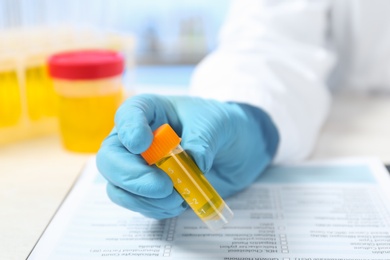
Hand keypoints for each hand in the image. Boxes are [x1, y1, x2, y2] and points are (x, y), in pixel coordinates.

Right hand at [96, 94, 278, 218]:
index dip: (129, 130)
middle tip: (162, 186)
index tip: (143, 144)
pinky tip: (179, 203)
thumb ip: (202, 140)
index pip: (127, 115)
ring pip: (119, 187)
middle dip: (131, 176)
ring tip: (177, 198)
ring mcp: (141, 167)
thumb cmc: (222, 125)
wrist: (238, 148)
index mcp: (151, 112)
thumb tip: (192, 164)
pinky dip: (156, 209)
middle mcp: (138, 140)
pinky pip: (138, 204)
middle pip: (111, 159)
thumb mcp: (216, 123)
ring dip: (145, 199)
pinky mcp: (151, 190)